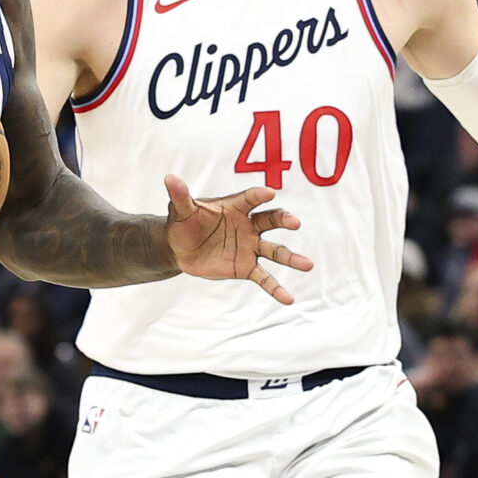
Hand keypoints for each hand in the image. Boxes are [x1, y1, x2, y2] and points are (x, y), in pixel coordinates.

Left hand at [162, 175, 312, 303]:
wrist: (180, 249)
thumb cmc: (183, 224)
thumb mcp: (180, 211)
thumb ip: (180, 196)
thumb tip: (169, 178)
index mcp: (235, 208)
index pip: (250, 199)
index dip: (259, 195)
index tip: (270, 192)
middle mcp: (248, 226)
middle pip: (270, 221)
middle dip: (283, 220)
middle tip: (295, 223)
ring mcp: (250, 247)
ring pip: (275, 251)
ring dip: (291, 258)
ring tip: (307, 265)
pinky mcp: (246, 267)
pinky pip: (264, 278)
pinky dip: (276, 289)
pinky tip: (289, 299)